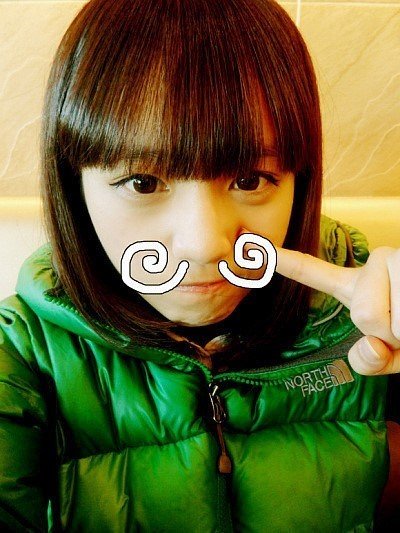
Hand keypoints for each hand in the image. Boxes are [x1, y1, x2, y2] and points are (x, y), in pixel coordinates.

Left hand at [275, 246, 399, 374]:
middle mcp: (371, 265)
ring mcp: (392, 259)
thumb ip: (371, 362)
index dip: (285, 261)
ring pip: (384, 318)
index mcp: (355, 286)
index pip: (312, 272)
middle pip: (362, 315)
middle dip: (389, 335)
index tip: (256, 246)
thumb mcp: (392, 357)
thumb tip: (372, 347)